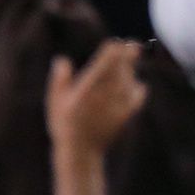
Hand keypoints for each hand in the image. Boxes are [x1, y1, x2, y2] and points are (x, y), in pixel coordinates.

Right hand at [47, 40, 144, 160]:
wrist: (81, 151)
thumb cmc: (64, 124)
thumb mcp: (54, 102)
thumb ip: (60, 80)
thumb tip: (62, 60)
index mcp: (86, 88)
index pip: (106, 60)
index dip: (113, 49)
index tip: (115, 44)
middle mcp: (104, 93)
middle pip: (122, 65)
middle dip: (128, 53)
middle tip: (133, 46)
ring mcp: (118, 103)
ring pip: (130, 77)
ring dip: (130, 70)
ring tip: (125, 68)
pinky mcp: (127, 112)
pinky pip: (139, 91)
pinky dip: (137, 86)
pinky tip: (132, 86)